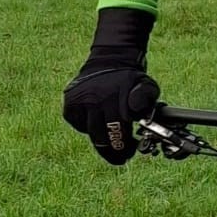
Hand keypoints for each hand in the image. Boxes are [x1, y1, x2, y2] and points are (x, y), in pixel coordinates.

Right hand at [63, 7, 159, 165]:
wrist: (110, 60)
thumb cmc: (130, 79)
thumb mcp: (147, 87)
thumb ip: (146, 102)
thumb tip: (136, 114)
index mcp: (113, 97)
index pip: (117, 132)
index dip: (125, 147)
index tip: (131, 152)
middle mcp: (93, 100)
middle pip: (101, 138)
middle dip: (114, 150)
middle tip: (122, 156)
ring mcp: (78, 102)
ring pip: (90, 134)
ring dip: (102, 140)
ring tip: (113, 143)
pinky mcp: (69, 105)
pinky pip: (79, 126)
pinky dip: (89, 128)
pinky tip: (99, 122)